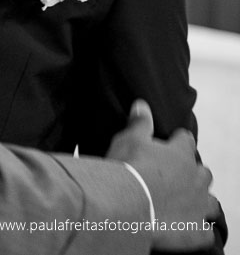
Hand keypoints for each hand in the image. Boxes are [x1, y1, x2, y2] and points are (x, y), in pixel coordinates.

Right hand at [106, 100, 214, 250]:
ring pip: (210, 203)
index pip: (185, 141)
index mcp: (180, 155)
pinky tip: (186, 229)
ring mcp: (198, 207)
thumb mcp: (128, 139)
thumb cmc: (128, 168)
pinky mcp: (195, 231)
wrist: (127, 205)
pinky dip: (197, 231)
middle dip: (193, 175)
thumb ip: (139, 123)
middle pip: (203, 173)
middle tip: (175, 177)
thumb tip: (142, 105)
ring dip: (200, 202)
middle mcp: (196, 179)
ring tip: (185, 204)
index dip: (178, 142)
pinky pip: (204, 233)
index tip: (170, 143)